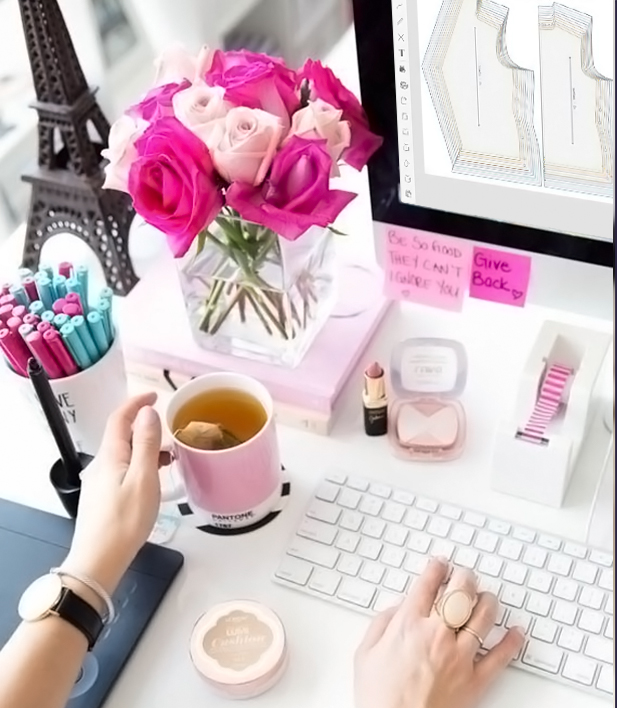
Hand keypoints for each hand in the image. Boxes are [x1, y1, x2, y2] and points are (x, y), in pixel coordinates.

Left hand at [62, 393, 165, 595]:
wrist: (98, 561)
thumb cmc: (124, 522)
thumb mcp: (143, 478)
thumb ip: (146, 443)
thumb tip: (148, 412)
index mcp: (110, 456)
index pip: (119, 418)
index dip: (136, 403)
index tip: (154, 395)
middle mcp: (101, 465)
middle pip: (122, 435)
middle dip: (145, 427)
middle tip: (171, 432)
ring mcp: (100, 482)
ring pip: (124, 454)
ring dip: (145, 448)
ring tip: (169, 458)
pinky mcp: (103, 497)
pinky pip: (122, 470)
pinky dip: (140, 465)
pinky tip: (153, 480)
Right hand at [354, 559, 524, 707]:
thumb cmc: (379, 697)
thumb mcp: (365, 653)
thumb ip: (381, 624)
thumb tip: (396, 609)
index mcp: (408, 625)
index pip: (427, 584)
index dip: (435, 568)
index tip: (439, 564)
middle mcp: (437, 635)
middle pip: (459, 592)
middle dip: (464, 577)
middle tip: (464, 574)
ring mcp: (459, 656)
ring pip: (483, 617)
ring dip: (487, 601)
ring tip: (486, 596)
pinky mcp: (474, 681)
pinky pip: (500, 657)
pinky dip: (511, 642)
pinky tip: (516, 633)